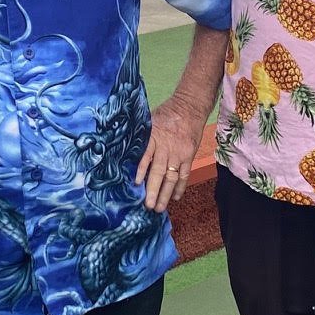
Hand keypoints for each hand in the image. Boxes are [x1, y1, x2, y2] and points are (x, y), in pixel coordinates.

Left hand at [137, 96, 204, 211]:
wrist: (189, 107)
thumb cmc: (166, 114)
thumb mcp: (149, 121)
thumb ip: (140, 137)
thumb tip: (125, 153)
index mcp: (153, 137)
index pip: (145, 157)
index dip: (141, 171)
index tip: (135, 184)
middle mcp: (166, 147)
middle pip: (158, 172)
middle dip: (153, 190)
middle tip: (147, 206)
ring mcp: (179, 153)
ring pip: (171, 177)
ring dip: (165, 194)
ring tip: (159, 208)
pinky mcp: (189, 156)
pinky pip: (184, 175)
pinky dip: (180, 187)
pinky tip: (175, 197)